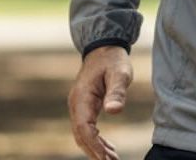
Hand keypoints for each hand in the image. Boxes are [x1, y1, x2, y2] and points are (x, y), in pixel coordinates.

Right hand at [68, 45, 132, 159]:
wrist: (104, 47)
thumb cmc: (113, 59)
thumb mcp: (119, 72)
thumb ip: (117, 91)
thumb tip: (114, 111)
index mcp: (82, 97)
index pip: (84, 128)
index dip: (94, 145)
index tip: (106, 158)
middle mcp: (76, 104)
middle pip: (81, 135)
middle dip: (95, 151)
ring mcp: (78, 106)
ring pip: (82, 134)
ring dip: (95, 148)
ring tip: (111, 159)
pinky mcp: (84, 106)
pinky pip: (86, 128)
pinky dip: (95, 140)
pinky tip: (107, 149)